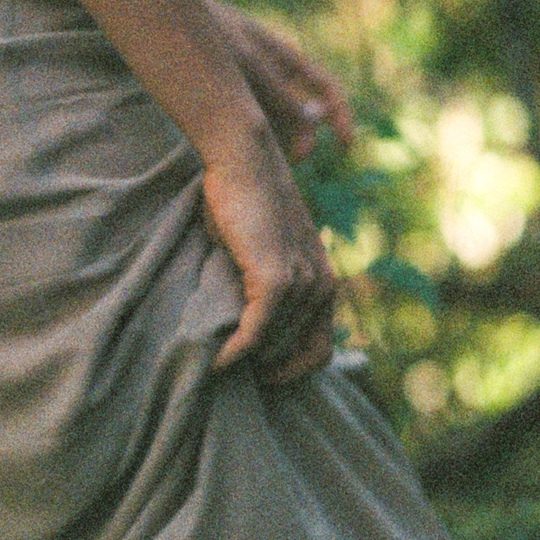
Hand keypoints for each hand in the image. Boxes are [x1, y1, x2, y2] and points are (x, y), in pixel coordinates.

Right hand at [200, 125, 340, 382]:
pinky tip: (216, 362)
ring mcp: (303, 283)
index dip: (292, 371)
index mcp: (325, 282)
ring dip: (246, 363)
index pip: (321, 350)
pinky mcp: (277, 278)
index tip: (260, 378)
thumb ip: (266, 286)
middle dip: (265, 371)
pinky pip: (256, 334)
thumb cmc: (245, 203)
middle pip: (297, 354)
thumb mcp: (265, 252)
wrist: (244, 161)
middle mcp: (322, 286)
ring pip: (273, 346)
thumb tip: (240, 327)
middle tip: (232, 374)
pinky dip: (235, 353)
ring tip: (214, 367)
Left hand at [204, 0, 356, 164]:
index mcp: (289, 58)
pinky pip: (251, 117)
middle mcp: (276, 71)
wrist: (170, 12)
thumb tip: (312, 129)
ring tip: (263, 157)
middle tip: (291, 161)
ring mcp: (254, 80)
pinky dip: (253, 133)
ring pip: (277, 119)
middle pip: (303, 113)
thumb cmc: (214, 30)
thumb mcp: (250, 64)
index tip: (346, 146)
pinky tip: (236, 145)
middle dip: (303, 138)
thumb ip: (280, 96)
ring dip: (277, 139)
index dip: (342, 117)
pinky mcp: (231, 90)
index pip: (328, 90)